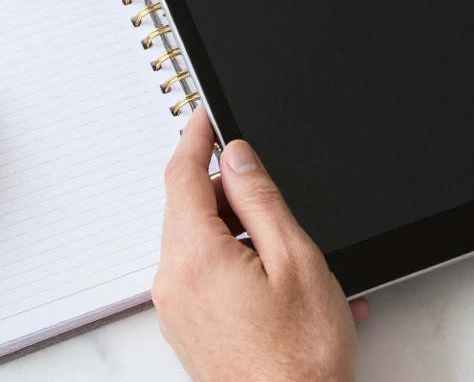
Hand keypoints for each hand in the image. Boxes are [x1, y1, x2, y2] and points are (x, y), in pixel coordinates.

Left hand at [153, 112, 368, 381]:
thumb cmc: (299, 361)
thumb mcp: (296, 260)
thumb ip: (261, 200)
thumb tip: (237, 158)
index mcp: (196, 257)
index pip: (182, 175)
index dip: (196, 138)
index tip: (206, 116)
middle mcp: (174, 283)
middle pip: (190, 209)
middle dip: (229, 192)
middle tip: (274, 195)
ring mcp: (178, 311)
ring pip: (200, 244)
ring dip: (243, 235)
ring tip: (298, 259)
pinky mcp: (189, 331)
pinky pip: (207, 278)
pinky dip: (241, 268)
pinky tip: (286, 286)